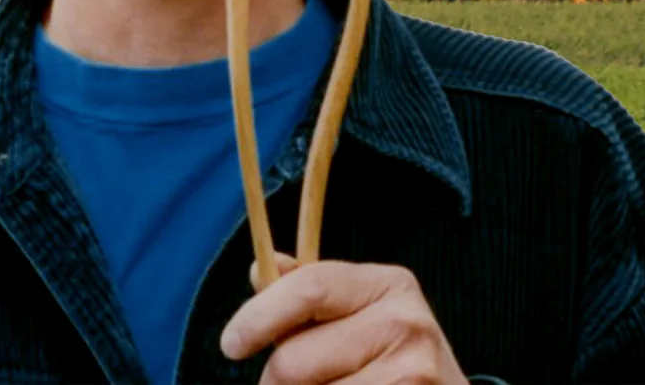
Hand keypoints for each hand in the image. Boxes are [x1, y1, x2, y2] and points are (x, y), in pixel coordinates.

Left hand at [222, 253, 464, 384]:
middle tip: (295, 382)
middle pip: (293, 361)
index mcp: (388, 284)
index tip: (231, 345)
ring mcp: (414, 373)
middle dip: (277, 379)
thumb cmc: (387, 354)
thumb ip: (304, 292)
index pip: (307, 288)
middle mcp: (406, 323)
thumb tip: (260, 269)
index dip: (257, 318)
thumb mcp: (356, 311)